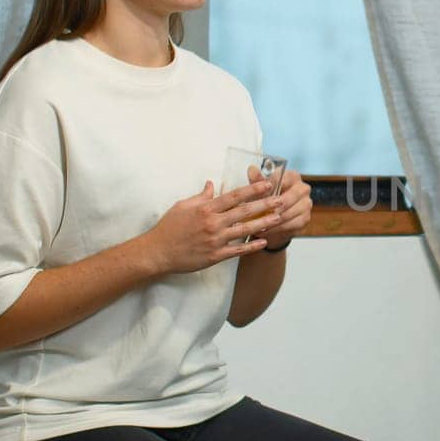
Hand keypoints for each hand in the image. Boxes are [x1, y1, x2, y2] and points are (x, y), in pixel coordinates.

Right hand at [142, 180, 282, 273]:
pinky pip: (238, 250)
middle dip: (265, 204)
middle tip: (281, 199)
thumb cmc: (169, 227)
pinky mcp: (215, 256)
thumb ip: (200, 197)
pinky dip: (252, 246)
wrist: (158, 252)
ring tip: (279, 217)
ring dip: (263, 223)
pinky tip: (264, 241)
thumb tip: (211, 185)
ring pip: (244, 230)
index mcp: (205, 209)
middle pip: (244, 211)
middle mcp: (213, 223)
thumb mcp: (182, 206)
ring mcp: (215, 240)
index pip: (234, 196)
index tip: (267, 184)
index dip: (252, 190)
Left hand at [254, 169, 311, 250]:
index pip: (282, 180)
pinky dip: (276, 228)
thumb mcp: (260, 189)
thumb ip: (257, 180)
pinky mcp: (306, 218)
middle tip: (258, 214)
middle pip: (288, 198)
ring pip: (289, 213)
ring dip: (272, 220)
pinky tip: (265, 230)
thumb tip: (252, 169)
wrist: (273, 218)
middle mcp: (303, 188)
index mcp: (293, 176)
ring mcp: (307, 203)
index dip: (269, 189)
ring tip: (257, 224)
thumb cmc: (266, 199)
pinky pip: (291, 224)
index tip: (257, 197)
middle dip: (272, 208)